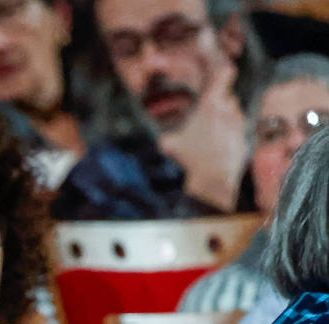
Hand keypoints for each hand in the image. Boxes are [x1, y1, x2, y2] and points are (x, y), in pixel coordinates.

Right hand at [159, 58, 246, 211]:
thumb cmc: (191, 160)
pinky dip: (225, 138)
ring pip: (229, 115)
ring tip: (206, 140)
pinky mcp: (244, 137)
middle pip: (224, 98)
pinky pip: (233, 131)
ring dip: (220, 123)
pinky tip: (214, 151)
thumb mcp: (169, 144)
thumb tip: (157, 136)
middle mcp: (228, 110)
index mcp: (211, 104)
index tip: (219, 64)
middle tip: (201, 119)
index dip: (222, 67)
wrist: (214, 182)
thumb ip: (166, 135)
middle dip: (215, 106)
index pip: (224, 74)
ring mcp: (238, 124)